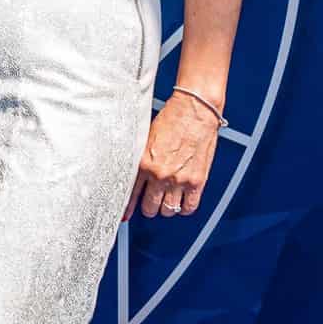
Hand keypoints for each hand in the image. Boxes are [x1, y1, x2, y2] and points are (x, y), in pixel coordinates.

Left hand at [121, 90, 222, 221]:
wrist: (195, 110)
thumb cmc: (171, 118)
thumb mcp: (146, 138)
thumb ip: (140, 158)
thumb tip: (134, 175)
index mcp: (144, 163)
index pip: (131, 193)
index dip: (127, 206)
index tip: (125, 213)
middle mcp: (160, 174)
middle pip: (150, 208)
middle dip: (148, 207)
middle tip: (149, 202)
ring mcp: (179, 180)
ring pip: (168, 210)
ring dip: (165, 207)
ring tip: (165, 199)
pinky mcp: (197, 182)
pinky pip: (189, 207)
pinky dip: (184, 208)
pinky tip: (181, 200)